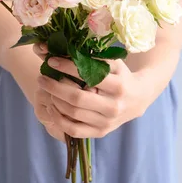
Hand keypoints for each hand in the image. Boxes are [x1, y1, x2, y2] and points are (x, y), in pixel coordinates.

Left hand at [32, 43, 146, 138]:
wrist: (139, 98)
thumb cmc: (121, 76)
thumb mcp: (113, 63)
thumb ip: (92, 58)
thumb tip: (62, 50)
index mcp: (118, 86)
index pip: (87, 76)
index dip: (67, 67)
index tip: (52, 61)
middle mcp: (113, 107)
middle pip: (77, 98)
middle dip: (55, 87)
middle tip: (42, 77)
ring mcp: (107, 122)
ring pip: (73, 114)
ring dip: (54, 101)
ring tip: (46, 90)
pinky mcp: (101, 133)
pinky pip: (74, 130)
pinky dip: (59, 119)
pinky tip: (52, 107)